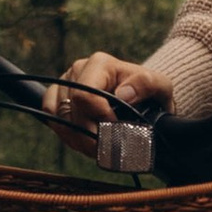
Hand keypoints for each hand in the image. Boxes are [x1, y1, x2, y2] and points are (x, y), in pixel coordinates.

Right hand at [47, 47, 162, 157]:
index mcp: (100, 64)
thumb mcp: (159, 86)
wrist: (140, 98)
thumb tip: (123, 94)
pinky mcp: (56, 98)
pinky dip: (68, 136)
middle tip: (108, 147)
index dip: (98, 117)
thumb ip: (146, 85)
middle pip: (71, 111)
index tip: (116, 129)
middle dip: (89, 134)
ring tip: (99, 147)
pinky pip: (52, 121)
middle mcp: (78, 70)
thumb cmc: (149, 91)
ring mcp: (64, 84)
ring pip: (60, 119)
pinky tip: (85, 141)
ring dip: (78, 139)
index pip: (84, 95)